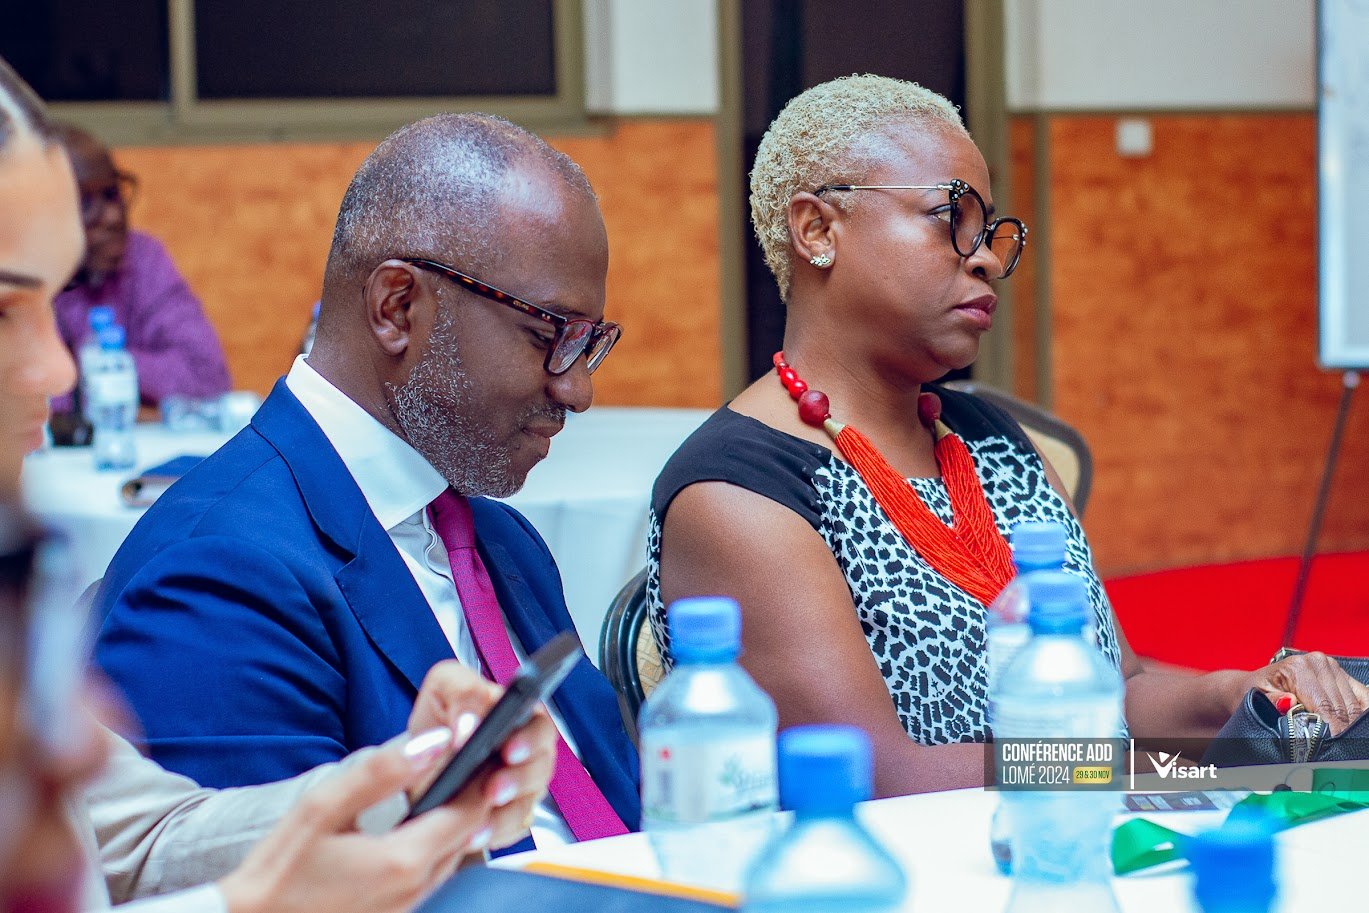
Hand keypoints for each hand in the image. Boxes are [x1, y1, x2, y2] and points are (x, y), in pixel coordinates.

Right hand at [216, 727, 485, 912]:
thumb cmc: (279, 871)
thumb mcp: (322, 808)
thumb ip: (380, 772)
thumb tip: (434, 742)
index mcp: (404, 860)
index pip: (470, 811)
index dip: (481, 779)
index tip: (484, 750)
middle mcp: (415, 890)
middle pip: (467, 836)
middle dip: (472, 799)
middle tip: (470, 762)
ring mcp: (408, 908)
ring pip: (452, 859)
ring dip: (455, 825)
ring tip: (447, 788)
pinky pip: (431, 879)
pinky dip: (435, 850)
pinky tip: (416, 830)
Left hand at [406, 660, 557, 849]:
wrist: (419, 763)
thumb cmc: (440, 720)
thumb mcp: (445, 688)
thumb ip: (462, 694)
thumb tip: (470, 725)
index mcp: (521, 714)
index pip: (539, 724)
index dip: (529, 739)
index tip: (509, 750)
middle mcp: (528, 751)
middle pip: (541, 766)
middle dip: (518, 780)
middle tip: (492, 789)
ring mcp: (522, 787)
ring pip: (527, 803)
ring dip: (503, 814)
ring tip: (475, 823)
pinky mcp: (510, 816)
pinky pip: (512, 829)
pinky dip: (492, 833)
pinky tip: (472, 836)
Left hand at [1249, 651, 1368, 734]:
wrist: (1258, 681)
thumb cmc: (1257, 691)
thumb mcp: (1258, 697)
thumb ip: (1273, 701)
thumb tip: (1288, 702)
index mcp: (1298, 667)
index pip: (1323, 706)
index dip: (1330, 730)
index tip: (1330, 746)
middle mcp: (1318, 663)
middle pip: (1340, 708)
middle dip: (1339, 730)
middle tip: (1334, 750)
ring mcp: (1333, 667)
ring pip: (1353, 705)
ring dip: (1349, 725)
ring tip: (1340, 741)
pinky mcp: (1343, 674)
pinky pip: (1361, 697)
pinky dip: (1360, 714)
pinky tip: (1353, 728)